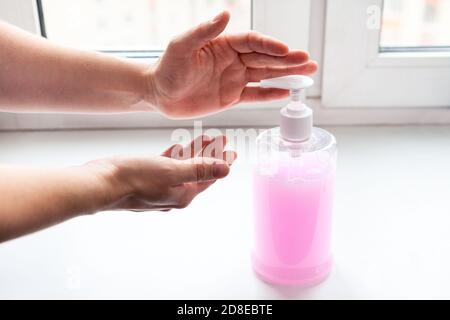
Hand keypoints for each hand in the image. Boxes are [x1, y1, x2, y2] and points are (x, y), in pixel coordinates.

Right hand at [98, 135, 235, 211]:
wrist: (100, 184)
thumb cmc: (135, 178)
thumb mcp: (172, 171)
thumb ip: (199, 170)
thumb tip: (226, 170)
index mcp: (183, 195)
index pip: (209, 177)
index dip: (222, 163)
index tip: (233, 151)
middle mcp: (173, 194)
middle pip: (198, 171)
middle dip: (211, 155)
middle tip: (222, 139)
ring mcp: (159, 187)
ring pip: (183, 167)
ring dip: (194, 152)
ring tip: (205, 137)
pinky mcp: (146, 179)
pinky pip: (166, 166)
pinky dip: (175, 156)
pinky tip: (177, 146)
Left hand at [146, 11, 316, 118]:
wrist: (159, 94)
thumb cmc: (167, 67)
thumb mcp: (182, 46)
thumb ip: (203, 31)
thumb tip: (225, 13)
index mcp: (224, 44)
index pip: (253, 42)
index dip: (270, 46)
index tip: (286, 51)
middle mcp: (233, 60)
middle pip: (265, 58)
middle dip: (288, 59)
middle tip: (308, 60)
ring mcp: (234, 78)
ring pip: (265, 75)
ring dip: (286, 74)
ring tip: (308, 72)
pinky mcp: (232, 97)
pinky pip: (255, 95)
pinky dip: (270, 94)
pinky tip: (286, 92)